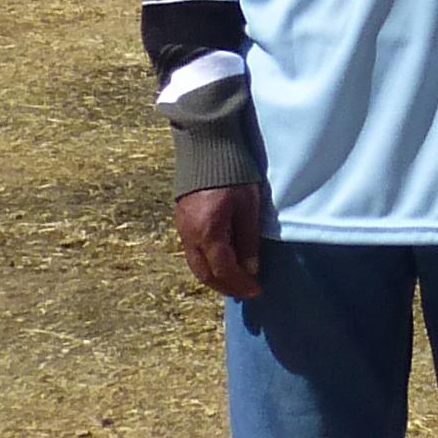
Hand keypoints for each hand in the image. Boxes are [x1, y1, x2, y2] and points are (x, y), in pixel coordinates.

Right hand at [174, 185, 262, 299]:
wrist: (205, 147)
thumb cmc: (233, 174)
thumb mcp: (248, 206)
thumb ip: (248, 239)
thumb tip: (251, 269)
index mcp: (209, 232)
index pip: (224, 271)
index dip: (240, 284)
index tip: (256, 290)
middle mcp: (190, 236)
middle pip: (205, 274)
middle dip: (226, 287)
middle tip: (245, 291)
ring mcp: (182, 230)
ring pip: (196, 266)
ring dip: (215, 278)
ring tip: (235, 280)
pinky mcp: (181, 222)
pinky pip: (192, 253)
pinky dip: (207, 264)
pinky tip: (220, 261)